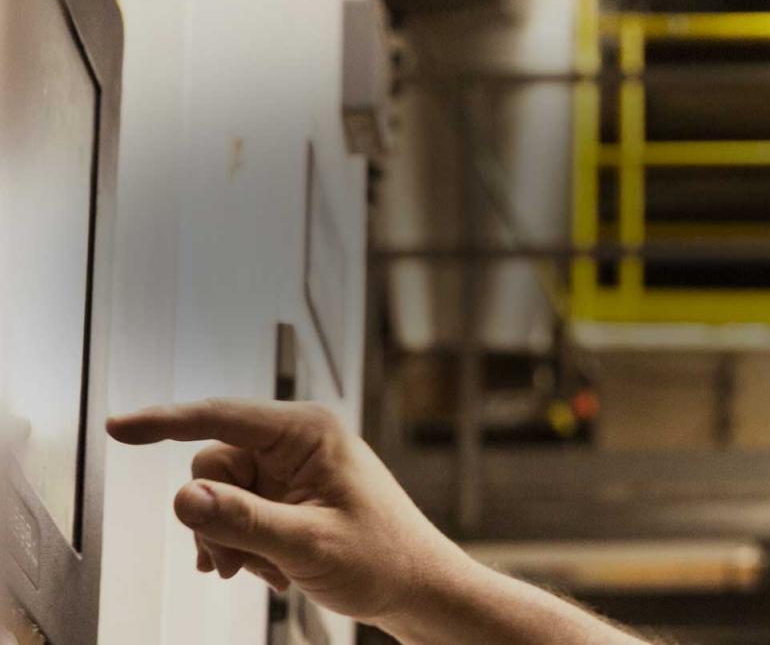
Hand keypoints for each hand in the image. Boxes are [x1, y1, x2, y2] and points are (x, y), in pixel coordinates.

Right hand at [107, 399, 472, 624]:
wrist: (416, 589)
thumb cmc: (383, 559)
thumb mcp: (306, 543)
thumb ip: (241, 520)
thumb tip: (183, 497)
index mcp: (308, 431)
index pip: (219, 416)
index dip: (163, 422)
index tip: (117, 427)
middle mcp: (296, 441)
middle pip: (212, 467)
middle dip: (215, 520)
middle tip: (235, 566)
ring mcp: (291, 469)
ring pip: (219, 497)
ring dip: (233, 540)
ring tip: (268, 572)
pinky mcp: (288, 495)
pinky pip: (236, 514)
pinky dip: (244, 546)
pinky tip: (271, 571)